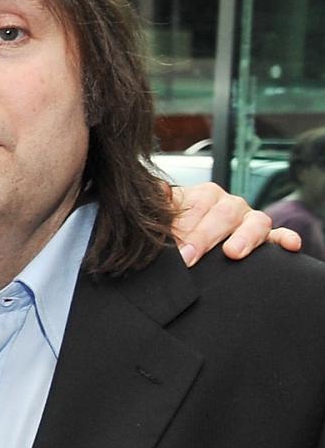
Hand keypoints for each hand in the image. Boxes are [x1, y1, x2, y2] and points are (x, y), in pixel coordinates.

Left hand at [168, 179, 299, 265]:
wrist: (184, 250)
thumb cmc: (172, 233)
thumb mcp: (162, 219)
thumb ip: (160, 207)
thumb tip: (157, 190)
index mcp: (203, 196)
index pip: (198, 203)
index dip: (185, 225)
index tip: (173, 247)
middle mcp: (228, 205)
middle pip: (224, 213)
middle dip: (205, 236)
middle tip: (188, 257)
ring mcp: (248, 220)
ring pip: (255, 221)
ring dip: (244, 237)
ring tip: (232, 253)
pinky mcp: (264, 237)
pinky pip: (278, 236)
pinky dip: (285, 239)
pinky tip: (290, 245)